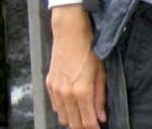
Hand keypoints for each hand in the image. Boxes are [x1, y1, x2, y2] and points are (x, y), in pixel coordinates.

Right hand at [46, 4, 106, 128]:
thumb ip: (100, 97)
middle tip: (92, 125)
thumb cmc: (88, 48)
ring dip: (73, 120)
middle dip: (83, 126)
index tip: (98, 128)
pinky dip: (63, 110)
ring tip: (83, 117)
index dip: (94, 128)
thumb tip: (102, 115)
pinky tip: (71, 107)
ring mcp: (56, 89)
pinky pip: (55, 106)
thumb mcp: (101, 72)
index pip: (87, 121)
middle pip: (74, 122)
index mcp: (82, 91)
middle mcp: (66, 93)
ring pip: (63, 116)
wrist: (69, 32)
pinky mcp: (49, 84)